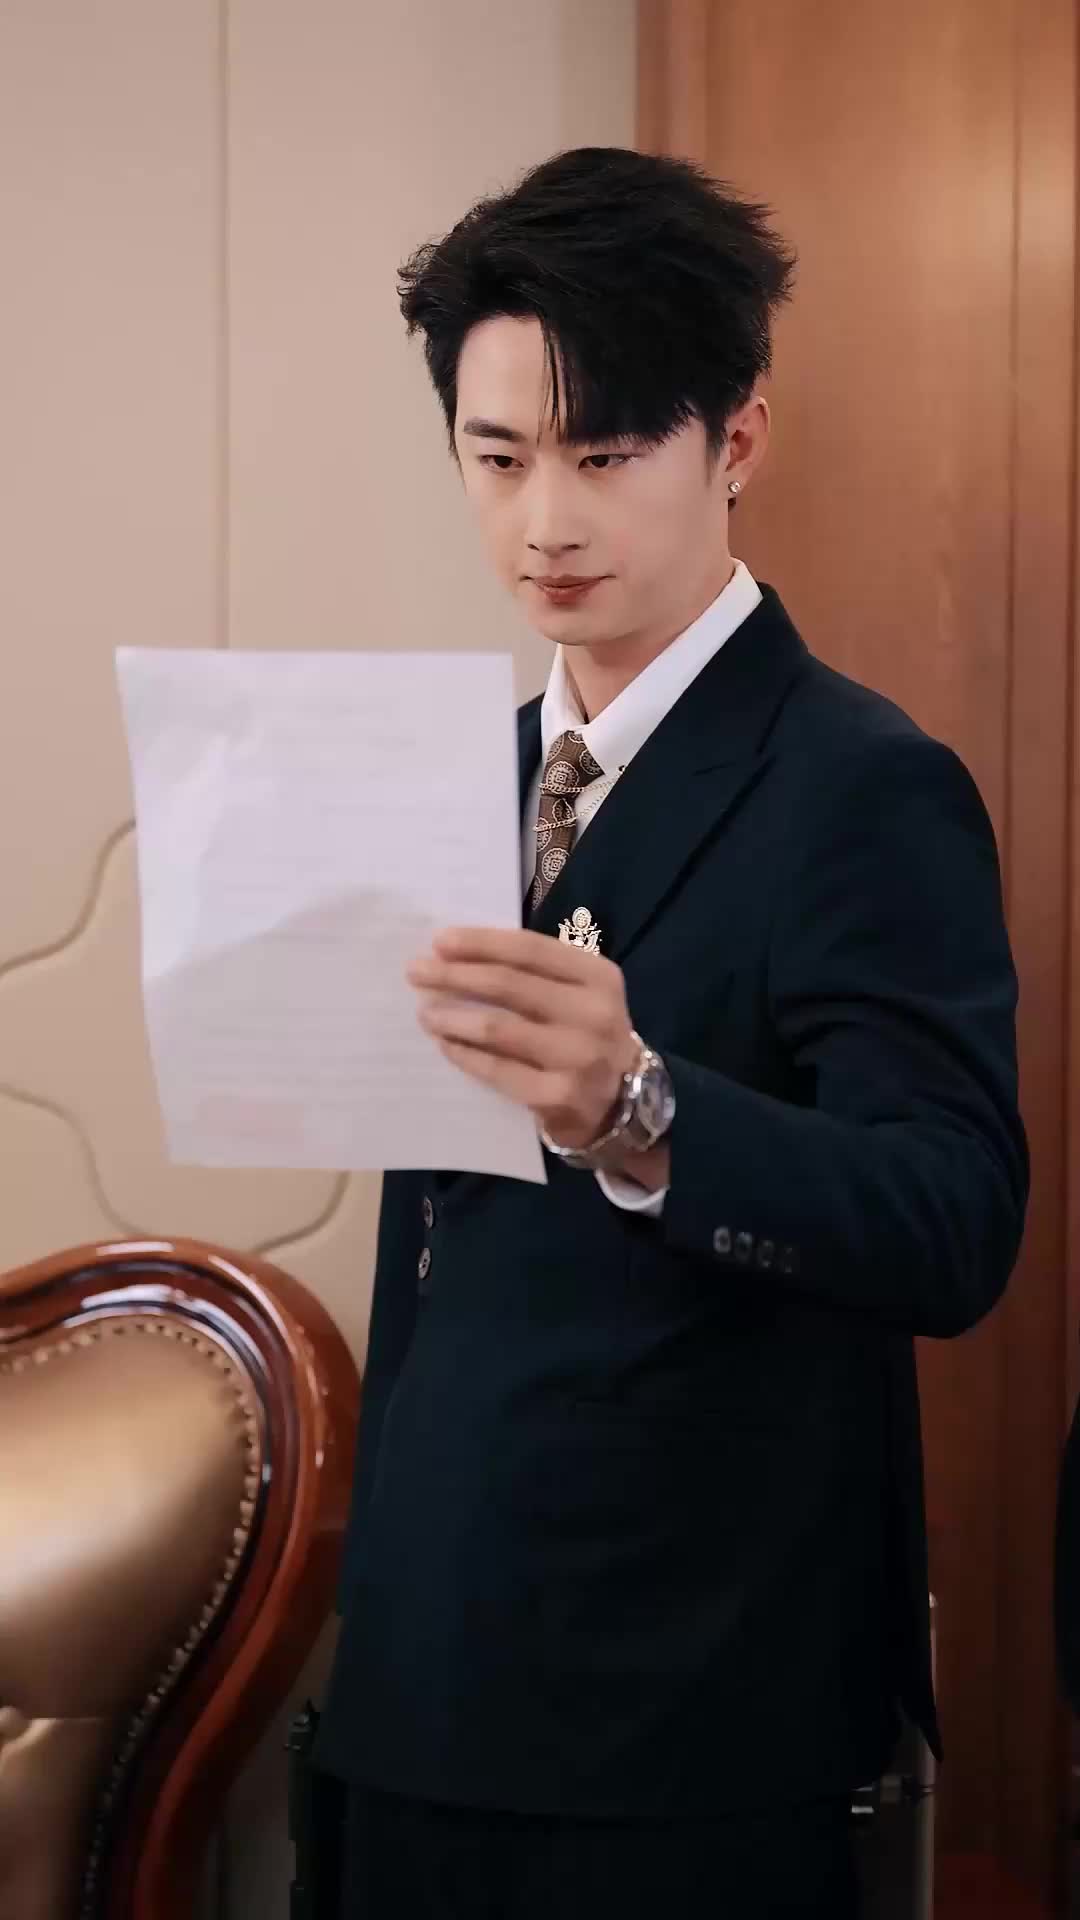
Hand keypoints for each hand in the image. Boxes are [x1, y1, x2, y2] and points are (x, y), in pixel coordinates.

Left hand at [408, 926, 638, 1150]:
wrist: (621, 1103)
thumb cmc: (586, 1036)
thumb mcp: (581, 995)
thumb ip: (537, 973)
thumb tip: (461, 954)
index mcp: (598, 977)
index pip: (530, 950)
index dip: (481, 943)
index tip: (440, 941)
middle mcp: (593, 1014)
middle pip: (509, 985)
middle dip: (455, 975)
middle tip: (417, 972)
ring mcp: (578, 1057)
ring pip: (498, 1028)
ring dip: (453, 1017)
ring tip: (424, 1013)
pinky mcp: (558, 1096)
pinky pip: (498, 1070)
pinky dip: (465, 1055)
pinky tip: (446, 1045)